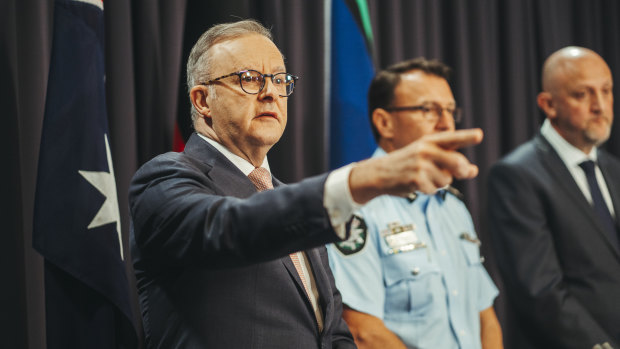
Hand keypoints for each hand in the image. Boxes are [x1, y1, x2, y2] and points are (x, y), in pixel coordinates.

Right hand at [349, 128, 482, 203]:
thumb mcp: (427, 156)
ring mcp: (420, 165)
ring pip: (446, 180)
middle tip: (464, 172)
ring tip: (425, 178)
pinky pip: (434, 189)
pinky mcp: (415, 179)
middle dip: (462, 170)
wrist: (380, 173)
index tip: (480, 135)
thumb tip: (474, 170)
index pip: (452, 138)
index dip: (467, 137)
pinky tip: (417, 184)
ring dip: (440, 183)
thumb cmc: (408, 164)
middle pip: (457, 162)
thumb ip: (450, 161)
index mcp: (429, 141)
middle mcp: (425, 150)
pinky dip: (429, 190)